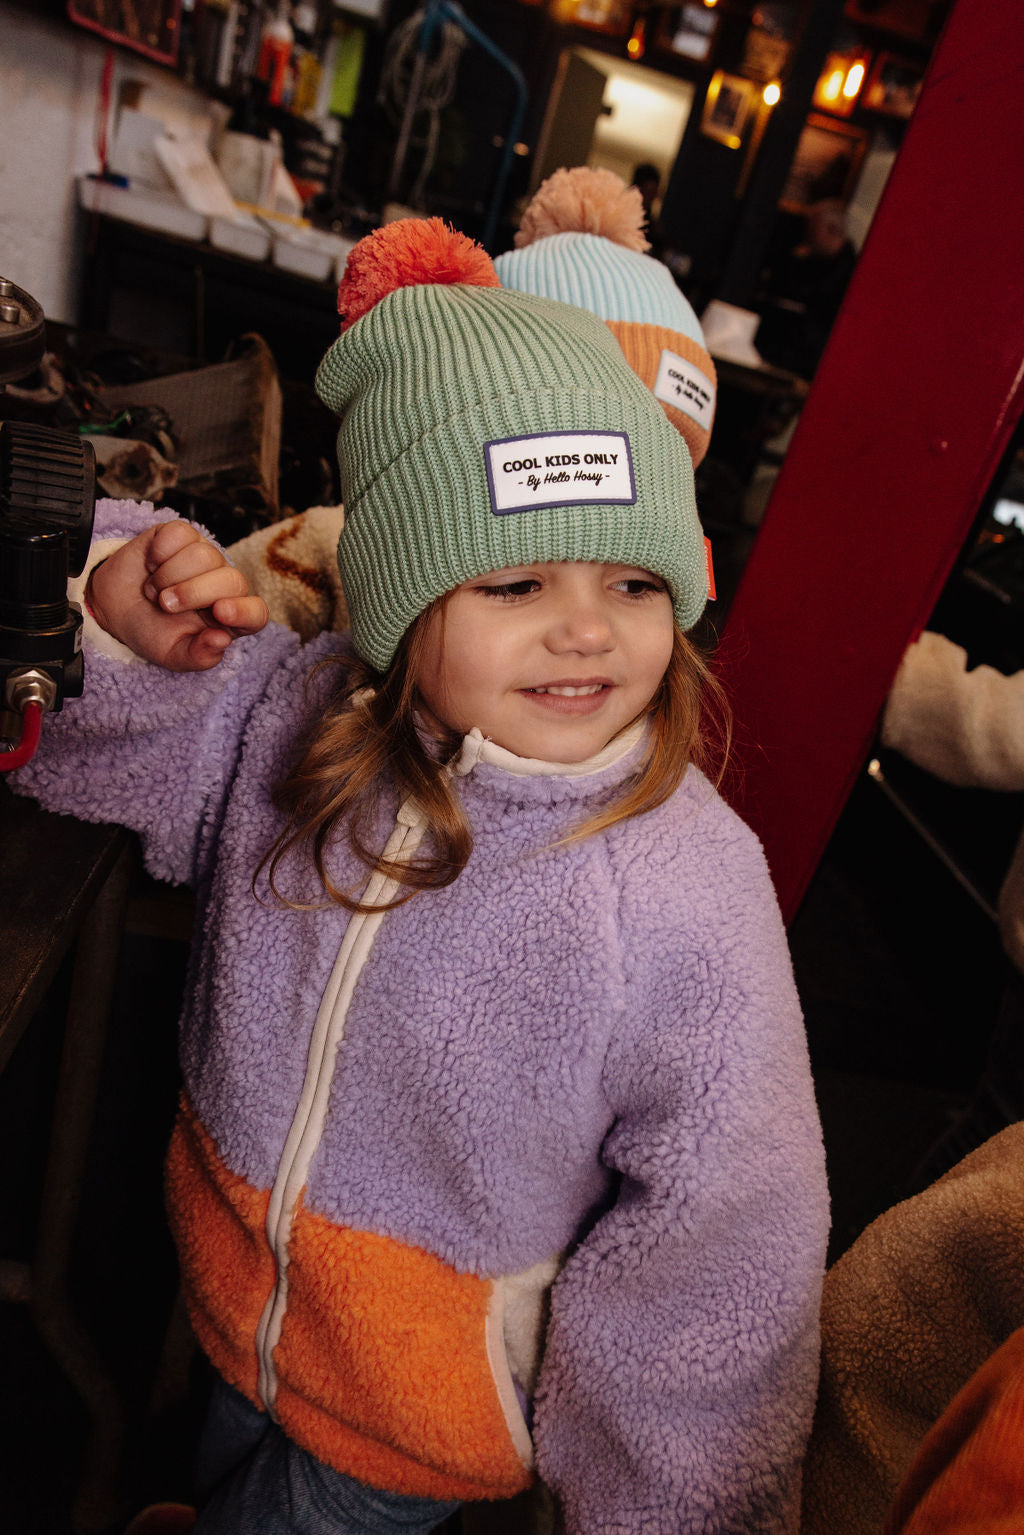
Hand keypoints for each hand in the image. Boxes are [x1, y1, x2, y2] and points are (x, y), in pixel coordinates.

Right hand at [87, 521, 268, 670]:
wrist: (117, 608)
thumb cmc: (153, 632)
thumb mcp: (174, 655)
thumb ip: (199, 656)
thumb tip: (222, 640)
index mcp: (231, 619)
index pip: (256, 613)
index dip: (243, 611)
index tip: (220, 611)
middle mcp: (225, 585)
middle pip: (231, 579)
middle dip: (191, 593)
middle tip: (164, 605)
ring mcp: (207, 556)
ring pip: (203, 555)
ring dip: (168, 576)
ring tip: (155, 591)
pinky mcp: (183, 535)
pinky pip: (180, 534)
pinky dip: (159, 553)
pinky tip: (152, 566)